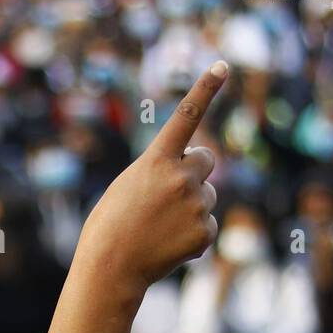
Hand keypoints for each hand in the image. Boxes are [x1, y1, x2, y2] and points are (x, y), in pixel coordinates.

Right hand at [74, 61, 227, 301]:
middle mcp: (181, 176)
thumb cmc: (110, 224)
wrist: (111, 267)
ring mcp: (196, 205)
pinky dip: (192, 234)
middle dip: (196, 170)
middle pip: (207, 159)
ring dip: (191, 206)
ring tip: (160, 226)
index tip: (223, 65)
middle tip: (171, 192)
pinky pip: (207, 225)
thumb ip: (161, 172)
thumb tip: (196, 181)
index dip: (206, 89)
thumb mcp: (129, 185)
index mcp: (156, 160)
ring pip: (207, 195)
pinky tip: (168, 245)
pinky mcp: (206, 231)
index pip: (186, 116)